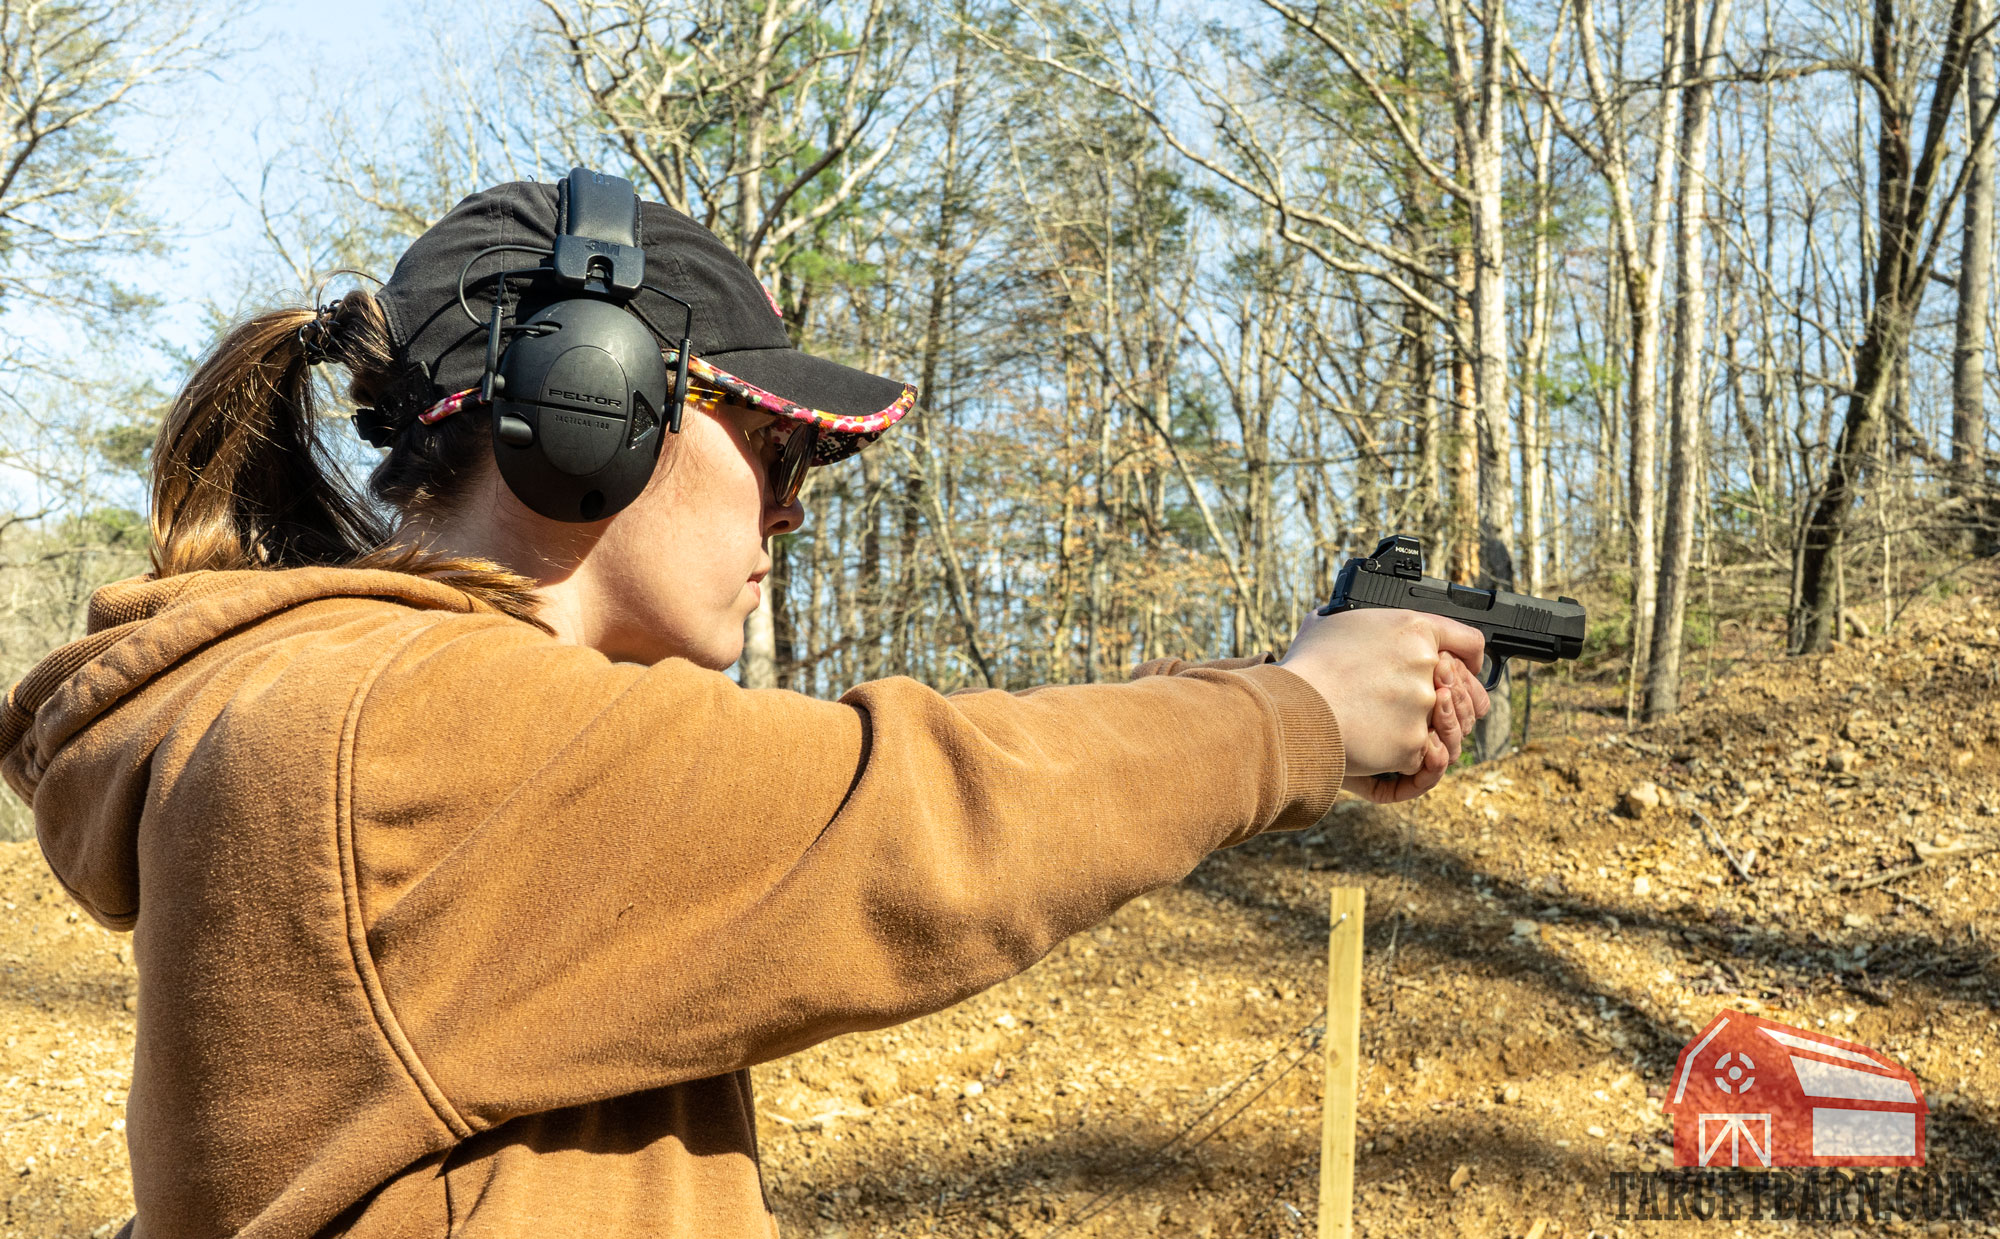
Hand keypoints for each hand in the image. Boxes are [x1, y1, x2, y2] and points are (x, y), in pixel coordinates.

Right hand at [1275, 607, 1490, 801]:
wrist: (1292, 710)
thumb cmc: (1306, 666)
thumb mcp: (1331, 622)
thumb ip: (1361, 620)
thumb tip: (1351, 616)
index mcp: (1414, 628)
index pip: (1470, 641)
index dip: (1470, 658)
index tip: (1463, 669)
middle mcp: (1428, 665)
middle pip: (1458, 689)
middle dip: (1443, 699)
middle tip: (1417, 705)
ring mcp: (1424, 707)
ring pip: (1438, 724)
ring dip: (1418, 728)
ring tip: (1384, 726)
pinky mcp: (1413, 744)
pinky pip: (1418, 755)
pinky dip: (1397, 755)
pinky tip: (1372, 745)